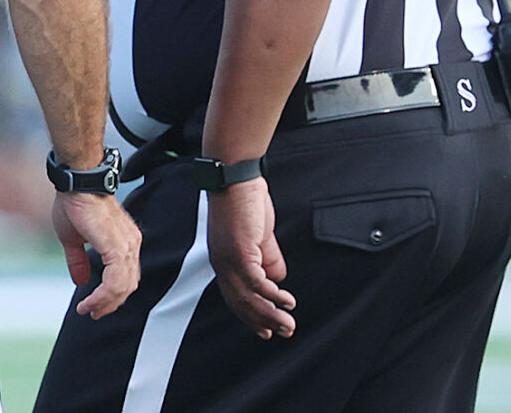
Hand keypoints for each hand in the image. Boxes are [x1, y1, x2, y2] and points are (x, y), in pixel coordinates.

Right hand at [51, 192, 141, 318]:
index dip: (112, 295)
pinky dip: (103, 296)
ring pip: (124, 287)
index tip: (95, 306)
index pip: (126, 277)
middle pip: (129, 286)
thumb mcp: (73, 238)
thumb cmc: (76, 202)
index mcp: (125, 241)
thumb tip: (80, 281)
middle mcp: (132, 244)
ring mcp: (128, 246)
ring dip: (105, 303)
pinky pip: (116, 282)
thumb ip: (78, 260)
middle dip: (110, 304)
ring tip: (89, 310)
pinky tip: (89, 301)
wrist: (78, 184)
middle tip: (93, 313)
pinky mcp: (118, 248)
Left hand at [204, 177, 294, 337]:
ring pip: (249, 298)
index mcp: (224, 261)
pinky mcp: (240, 251)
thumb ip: (268, 258)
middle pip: (241, 303)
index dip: (251, 316)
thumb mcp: (259, 237)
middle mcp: (222, 264)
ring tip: (288, 323)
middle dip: (263, 321)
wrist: (235, 178)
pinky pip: (256, 282)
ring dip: (271, 314)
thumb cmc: (244, 202)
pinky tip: (286, 300)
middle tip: (284, 332)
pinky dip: (272, 295)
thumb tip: (278, 279)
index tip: (266, 331)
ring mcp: (229, 259)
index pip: (235, 297)